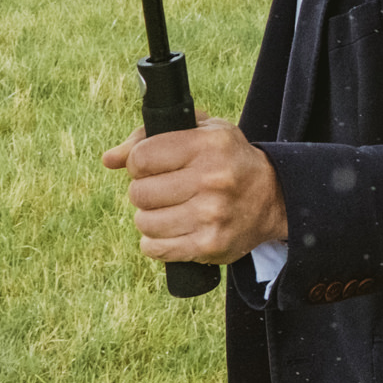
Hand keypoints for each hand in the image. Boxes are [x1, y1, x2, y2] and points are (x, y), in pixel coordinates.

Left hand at [103, 114, 286, 265]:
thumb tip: (108, 159)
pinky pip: (154, 248)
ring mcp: (211, 215)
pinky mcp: (209, 245)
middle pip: (139, 192)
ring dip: (151, 217)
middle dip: (145, 191)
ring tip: (172, 209)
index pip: (142, 157)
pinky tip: (175, 229)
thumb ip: (150, 138)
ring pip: (144, 222)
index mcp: (210, 145)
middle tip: (167, 189)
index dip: (140, 162)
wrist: (273, 197)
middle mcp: (213, 179)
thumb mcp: (201, 133)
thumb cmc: (227, 160)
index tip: (154, 165)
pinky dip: (157, 241)